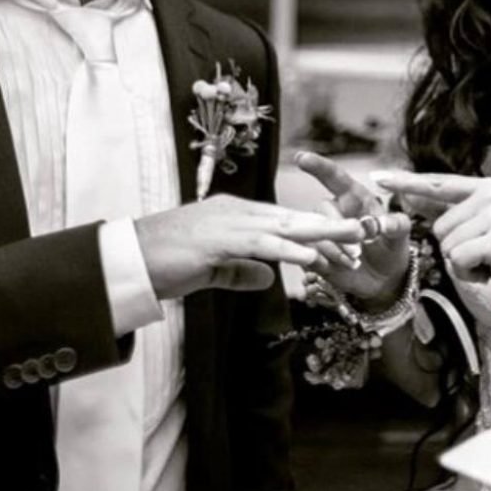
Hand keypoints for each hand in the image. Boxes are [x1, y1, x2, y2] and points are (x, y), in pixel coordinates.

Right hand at [134, 193, 364, 296]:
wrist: (127, 259)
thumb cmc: (162, 263)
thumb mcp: (210, 269)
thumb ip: (240, 271)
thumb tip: (268, 279)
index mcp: (235, 215)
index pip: (284, 224)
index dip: (316, 235)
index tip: (345, 246)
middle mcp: (236, 212)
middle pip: (292, 220)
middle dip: (329, 227)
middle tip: (364, 232)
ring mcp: (228, 222)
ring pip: (284, 228)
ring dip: (320, 235)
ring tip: (351, 240)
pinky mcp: (218, 239)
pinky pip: (261, 245)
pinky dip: (287, 250)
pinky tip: (310, 258)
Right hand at [294, 151, 411, 307]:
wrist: (384, 278)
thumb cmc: (392, 247)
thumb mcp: (400, 234)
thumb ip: (397, 224)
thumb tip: (383, 223)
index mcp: (355, 198)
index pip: (335, 178)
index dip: (319, 166)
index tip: (302, 158)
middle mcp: (335, 211)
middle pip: (323, 210)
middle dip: (338, 229)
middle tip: (359, 251)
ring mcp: (323, 232)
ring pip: (314, 233)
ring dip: (334, 249)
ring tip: (355, 261)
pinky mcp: (316, 254)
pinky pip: (311, 254)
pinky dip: (326, 262)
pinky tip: (344, 267)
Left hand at [371, 171, 490, 318]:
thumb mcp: (480, 229)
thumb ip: (453, 213)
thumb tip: (413, 198)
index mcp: (485, 188)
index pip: (437, 184)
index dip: (405, 182)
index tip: (377, 176)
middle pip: (438, 226)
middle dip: (455, 249)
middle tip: (484, 256)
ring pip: (446, 246)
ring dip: (463, 264)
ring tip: (489, 263)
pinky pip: (458, 259)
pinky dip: (470, 274)